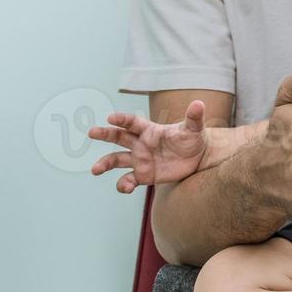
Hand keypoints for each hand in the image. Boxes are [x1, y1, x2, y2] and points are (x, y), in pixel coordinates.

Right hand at [89, 101, 207, 192]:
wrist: (197, 158)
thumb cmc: (193, 139)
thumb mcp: (194, 128)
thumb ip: (194, 117)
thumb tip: (199, 103)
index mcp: (150, 130)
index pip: (133, 122)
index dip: (122, 119)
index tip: (111, 118)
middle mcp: (140, 144)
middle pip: (118, 137)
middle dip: (104, 134)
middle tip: (92, 132)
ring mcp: (140, 160)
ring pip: (116, 160)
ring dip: (105, 164)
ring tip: (95, 169)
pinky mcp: (143, 175)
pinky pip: (128, 180)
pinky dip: (123, 184)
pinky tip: (125, 188)